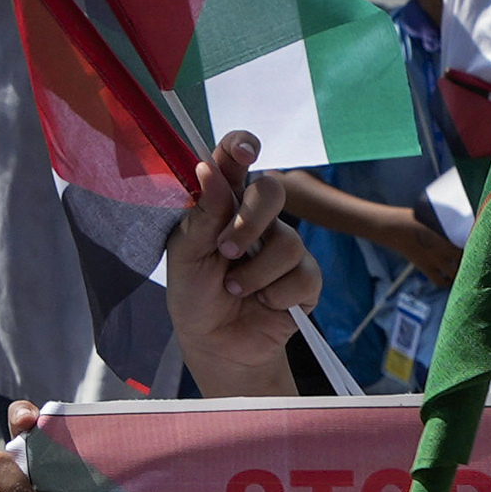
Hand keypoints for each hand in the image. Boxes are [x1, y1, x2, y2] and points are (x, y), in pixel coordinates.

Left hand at [165, 135, 318, 395]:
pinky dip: (277, 293)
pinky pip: (303, 275)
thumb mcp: (185, 256)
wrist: (217, 345)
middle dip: (251, 220)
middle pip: (273, 190)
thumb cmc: (195, 295)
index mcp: (223, 203)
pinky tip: (263, 303)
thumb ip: (202, 215)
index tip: (242, 152)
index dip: (241, 147)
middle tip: (227, 250)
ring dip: (257, 272)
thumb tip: (208, 170)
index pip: (235, 161)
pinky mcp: (305, 279)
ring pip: (288, 242)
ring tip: (236, 289)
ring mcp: (284, 248)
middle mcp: (257, 219)